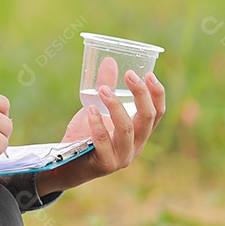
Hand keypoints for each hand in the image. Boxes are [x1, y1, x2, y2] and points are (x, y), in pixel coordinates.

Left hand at [36, 57, 165, 195]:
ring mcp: (122, 157)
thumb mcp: (97, 109)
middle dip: (141, 95)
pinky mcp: (105, 164)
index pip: (157, 114)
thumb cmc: (85, 135)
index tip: (149, 74)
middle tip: (130, 74)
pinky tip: (90, 109)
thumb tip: (109, 60)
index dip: (157, 94)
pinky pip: (103, 142)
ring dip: (116, 107)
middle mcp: (136, 146)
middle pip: (147, 119)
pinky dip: (97, 124)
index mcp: (139, 133)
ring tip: (103, 89)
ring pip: (127, 130)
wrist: (66, 165)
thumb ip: (106, 88)